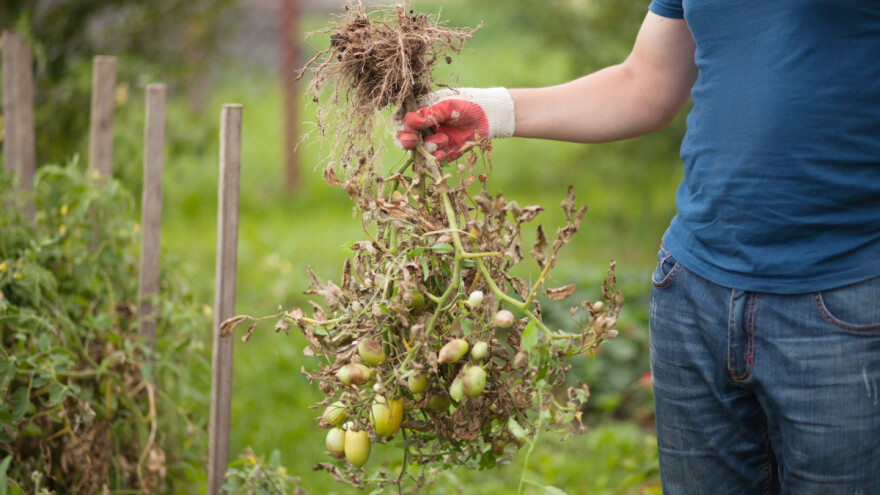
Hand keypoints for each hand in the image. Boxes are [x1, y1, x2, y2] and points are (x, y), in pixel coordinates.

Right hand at [393, 88, 514, 161]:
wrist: (487, 117)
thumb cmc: (466, 104)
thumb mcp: (447, 106)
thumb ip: (429, 114)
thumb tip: (409, 120)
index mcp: (420, 111)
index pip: (402, 119)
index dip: (400, 126)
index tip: (408, 129)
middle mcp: (423, 127)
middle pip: (404, 137)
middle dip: (406, 141)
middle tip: (415, 141)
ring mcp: (431, 140)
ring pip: (417, 150)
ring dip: (427, 147)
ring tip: (444, 140)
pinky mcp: (442, 152)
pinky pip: (432, 159)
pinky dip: (435, 158)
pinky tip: (444, 151)